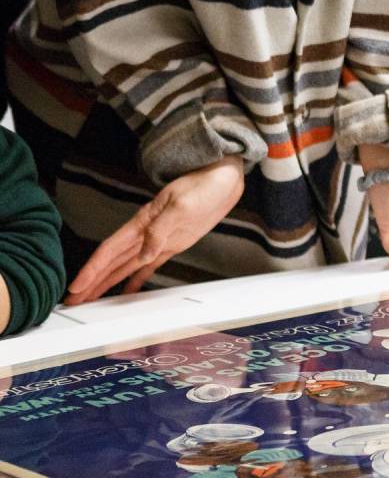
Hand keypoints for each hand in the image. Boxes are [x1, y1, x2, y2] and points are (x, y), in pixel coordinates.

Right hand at [67, 157, 245, 302]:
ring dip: (108, 282)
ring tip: (91, 299)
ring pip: (126, 265)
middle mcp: (146, 232)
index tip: (77, 287)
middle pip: (112, 261)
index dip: (92, 269)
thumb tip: (143, 255)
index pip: (110, 250)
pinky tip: (127, 291)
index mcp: (142, 221)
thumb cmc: (204, 183)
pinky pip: (150, 265)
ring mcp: (159, 238)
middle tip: (74, 301)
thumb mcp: (182, 204)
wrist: (224, 176)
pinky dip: (137, 279)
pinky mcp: (174, 243)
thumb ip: (160, 230)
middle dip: (92, 281)